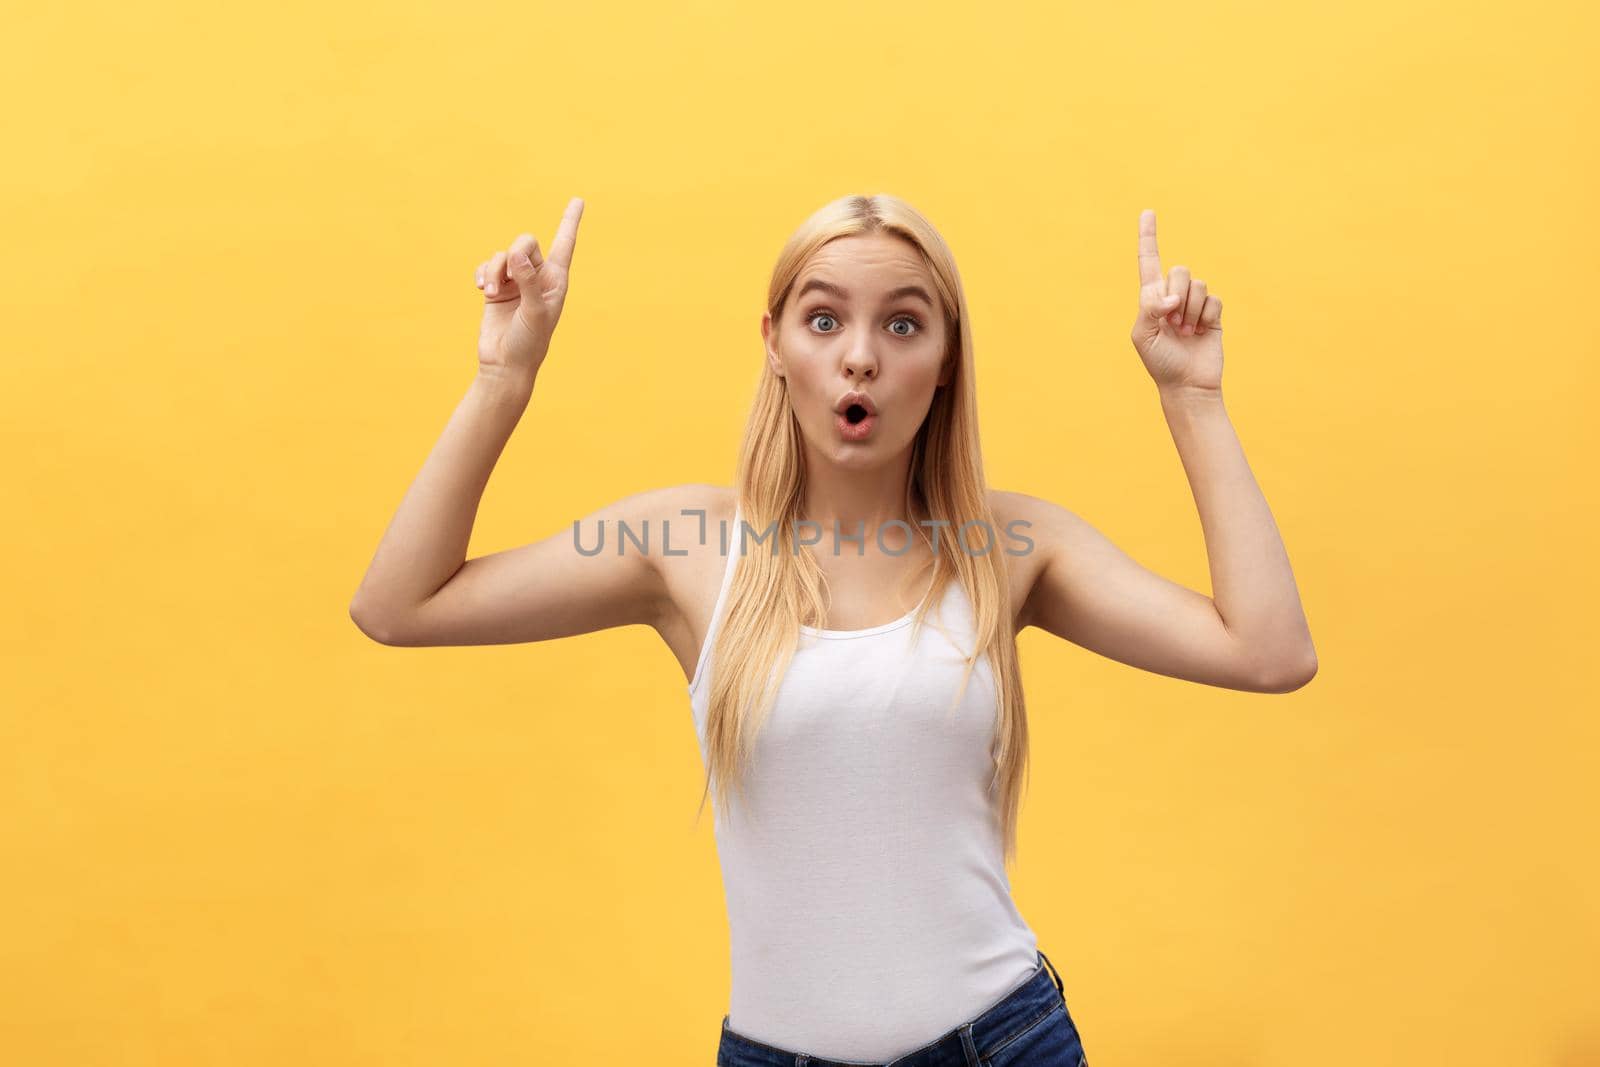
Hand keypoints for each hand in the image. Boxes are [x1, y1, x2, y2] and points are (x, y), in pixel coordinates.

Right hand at [474, 197, 584, 376]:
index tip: (578, 200)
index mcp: (556, 280)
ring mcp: (516, 281)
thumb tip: (516, 254)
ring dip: (493, 271)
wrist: (505, 364)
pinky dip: (482, 274)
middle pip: (525, 241)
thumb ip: (528, 281)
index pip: (565, 244)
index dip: (570, 221)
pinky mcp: (496, 288)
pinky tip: (481, 290)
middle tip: (506, 281)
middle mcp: (537, 276)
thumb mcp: (535, 312)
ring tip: (490, 294)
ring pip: (503, 255)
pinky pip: (487, 265)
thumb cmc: (529, 342)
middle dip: (513, 254)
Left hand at [1129, 209, 1222, 393]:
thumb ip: (1151, 308)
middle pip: (1180, 270)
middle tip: (1172, 323)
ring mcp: (1194, 304)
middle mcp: (1173, 295)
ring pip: (1198, 284)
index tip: (1148, 212)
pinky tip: (1201, 332)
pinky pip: (1214, 299)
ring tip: (1185, 332)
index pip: (1149, 261)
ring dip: (1191, 310)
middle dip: (1177, 294)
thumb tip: (1171, 297)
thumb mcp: (1144, 336)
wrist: (1187, 384)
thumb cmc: (1160, 362)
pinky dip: (1206, 316)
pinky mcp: (1213, 313)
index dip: (1148, 236)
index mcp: (1151, 298)